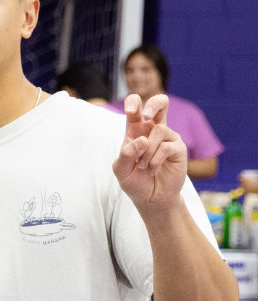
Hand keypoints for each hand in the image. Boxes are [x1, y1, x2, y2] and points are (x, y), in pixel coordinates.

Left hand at [112, 94, 189, 212]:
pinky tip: (153, 169)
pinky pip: (167, 147)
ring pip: (159, 130)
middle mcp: (153, 131)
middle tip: (146, 114)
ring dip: (147, 150)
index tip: (130, 109)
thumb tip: (142, 140)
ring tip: (144, 166)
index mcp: (136, 131)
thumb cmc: (134, 181)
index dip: (134, 103)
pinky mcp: (178, 149)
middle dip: (154, 103)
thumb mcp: (121, 169)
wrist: (150, 198)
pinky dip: (156, 159)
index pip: (136, 110)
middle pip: (160, 104)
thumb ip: (127, 154)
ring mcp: (168, 139)